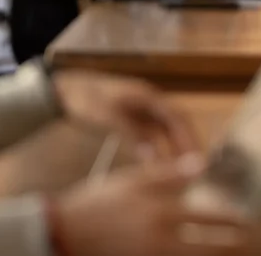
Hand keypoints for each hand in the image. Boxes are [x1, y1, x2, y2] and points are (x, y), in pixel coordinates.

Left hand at [51, 70, 198, 160]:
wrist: (64, 91)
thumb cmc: (86, 100)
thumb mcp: (109, 116)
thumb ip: (133, 133)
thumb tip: (154, 154)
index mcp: (147, 96)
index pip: (177, 117)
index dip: (189, 137)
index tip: (195, 157)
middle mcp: (148, 101)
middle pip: (175, 123)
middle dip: (186, 144)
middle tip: (194, 167)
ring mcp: (140, 109)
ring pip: (163, 130)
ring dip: (172, 147)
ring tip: (178, 169)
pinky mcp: (130, 117)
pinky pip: (150, 134)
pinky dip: (156, 148)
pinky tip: (155, 163)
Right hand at [56, 157, 248, 255]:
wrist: (63, 234)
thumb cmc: (98, 203)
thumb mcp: (133, 179)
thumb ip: (170, 173)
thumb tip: (202, 165)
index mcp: (163, 214)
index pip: (210, 220)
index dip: (232, 222)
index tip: (246, 222)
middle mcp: (162, 242)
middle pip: (209, 250)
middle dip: (231, 247)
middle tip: (244, 242)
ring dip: (212, 255)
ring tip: (224, 251)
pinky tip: (193, 255)